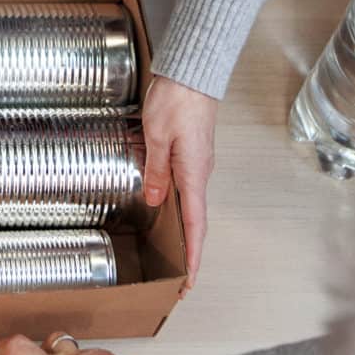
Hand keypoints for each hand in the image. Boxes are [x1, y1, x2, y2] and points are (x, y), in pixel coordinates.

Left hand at [142, 77, 215, 280]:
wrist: (193, 72)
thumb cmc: (177, 99)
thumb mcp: (156, 136)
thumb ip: (155, 170)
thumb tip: (154, 199)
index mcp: (194, 174)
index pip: (196, 226)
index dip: (194, 257)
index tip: (190, 282)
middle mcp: (200, 172)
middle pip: (196, 220)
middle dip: (189, 251)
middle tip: (179, 277)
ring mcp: (198, 162)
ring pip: (190, 202)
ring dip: (182, 228)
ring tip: (171, 250)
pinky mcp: (192, 152)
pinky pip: (185, 185)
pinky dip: (177, 204)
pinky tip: (163, 206)